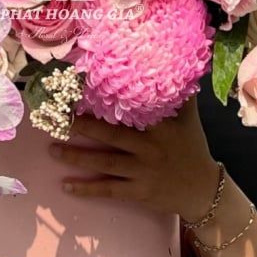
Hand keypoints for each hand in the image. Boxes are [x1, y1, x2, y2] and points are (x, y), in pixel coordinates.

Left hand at [48, 97, 220, 219]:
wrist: (203, 191)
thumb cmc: (192, 149)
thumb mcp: (189, 120)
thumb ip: (179, 95)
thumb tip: (175, 65)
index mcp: (159, 127)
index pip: (130, 110)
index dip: (107, 100)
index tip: (83, 91)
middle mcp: (148, 148)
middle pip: (110, 135)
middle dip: (83, 126)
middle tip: (58, 118)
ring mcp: (141, 171)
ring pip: (104, 162)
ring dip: (76, 156)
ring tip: (52, 149)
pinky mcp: (137, 192)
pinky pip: (108, 189)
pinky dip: (87, 188)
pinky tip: (66, 186)